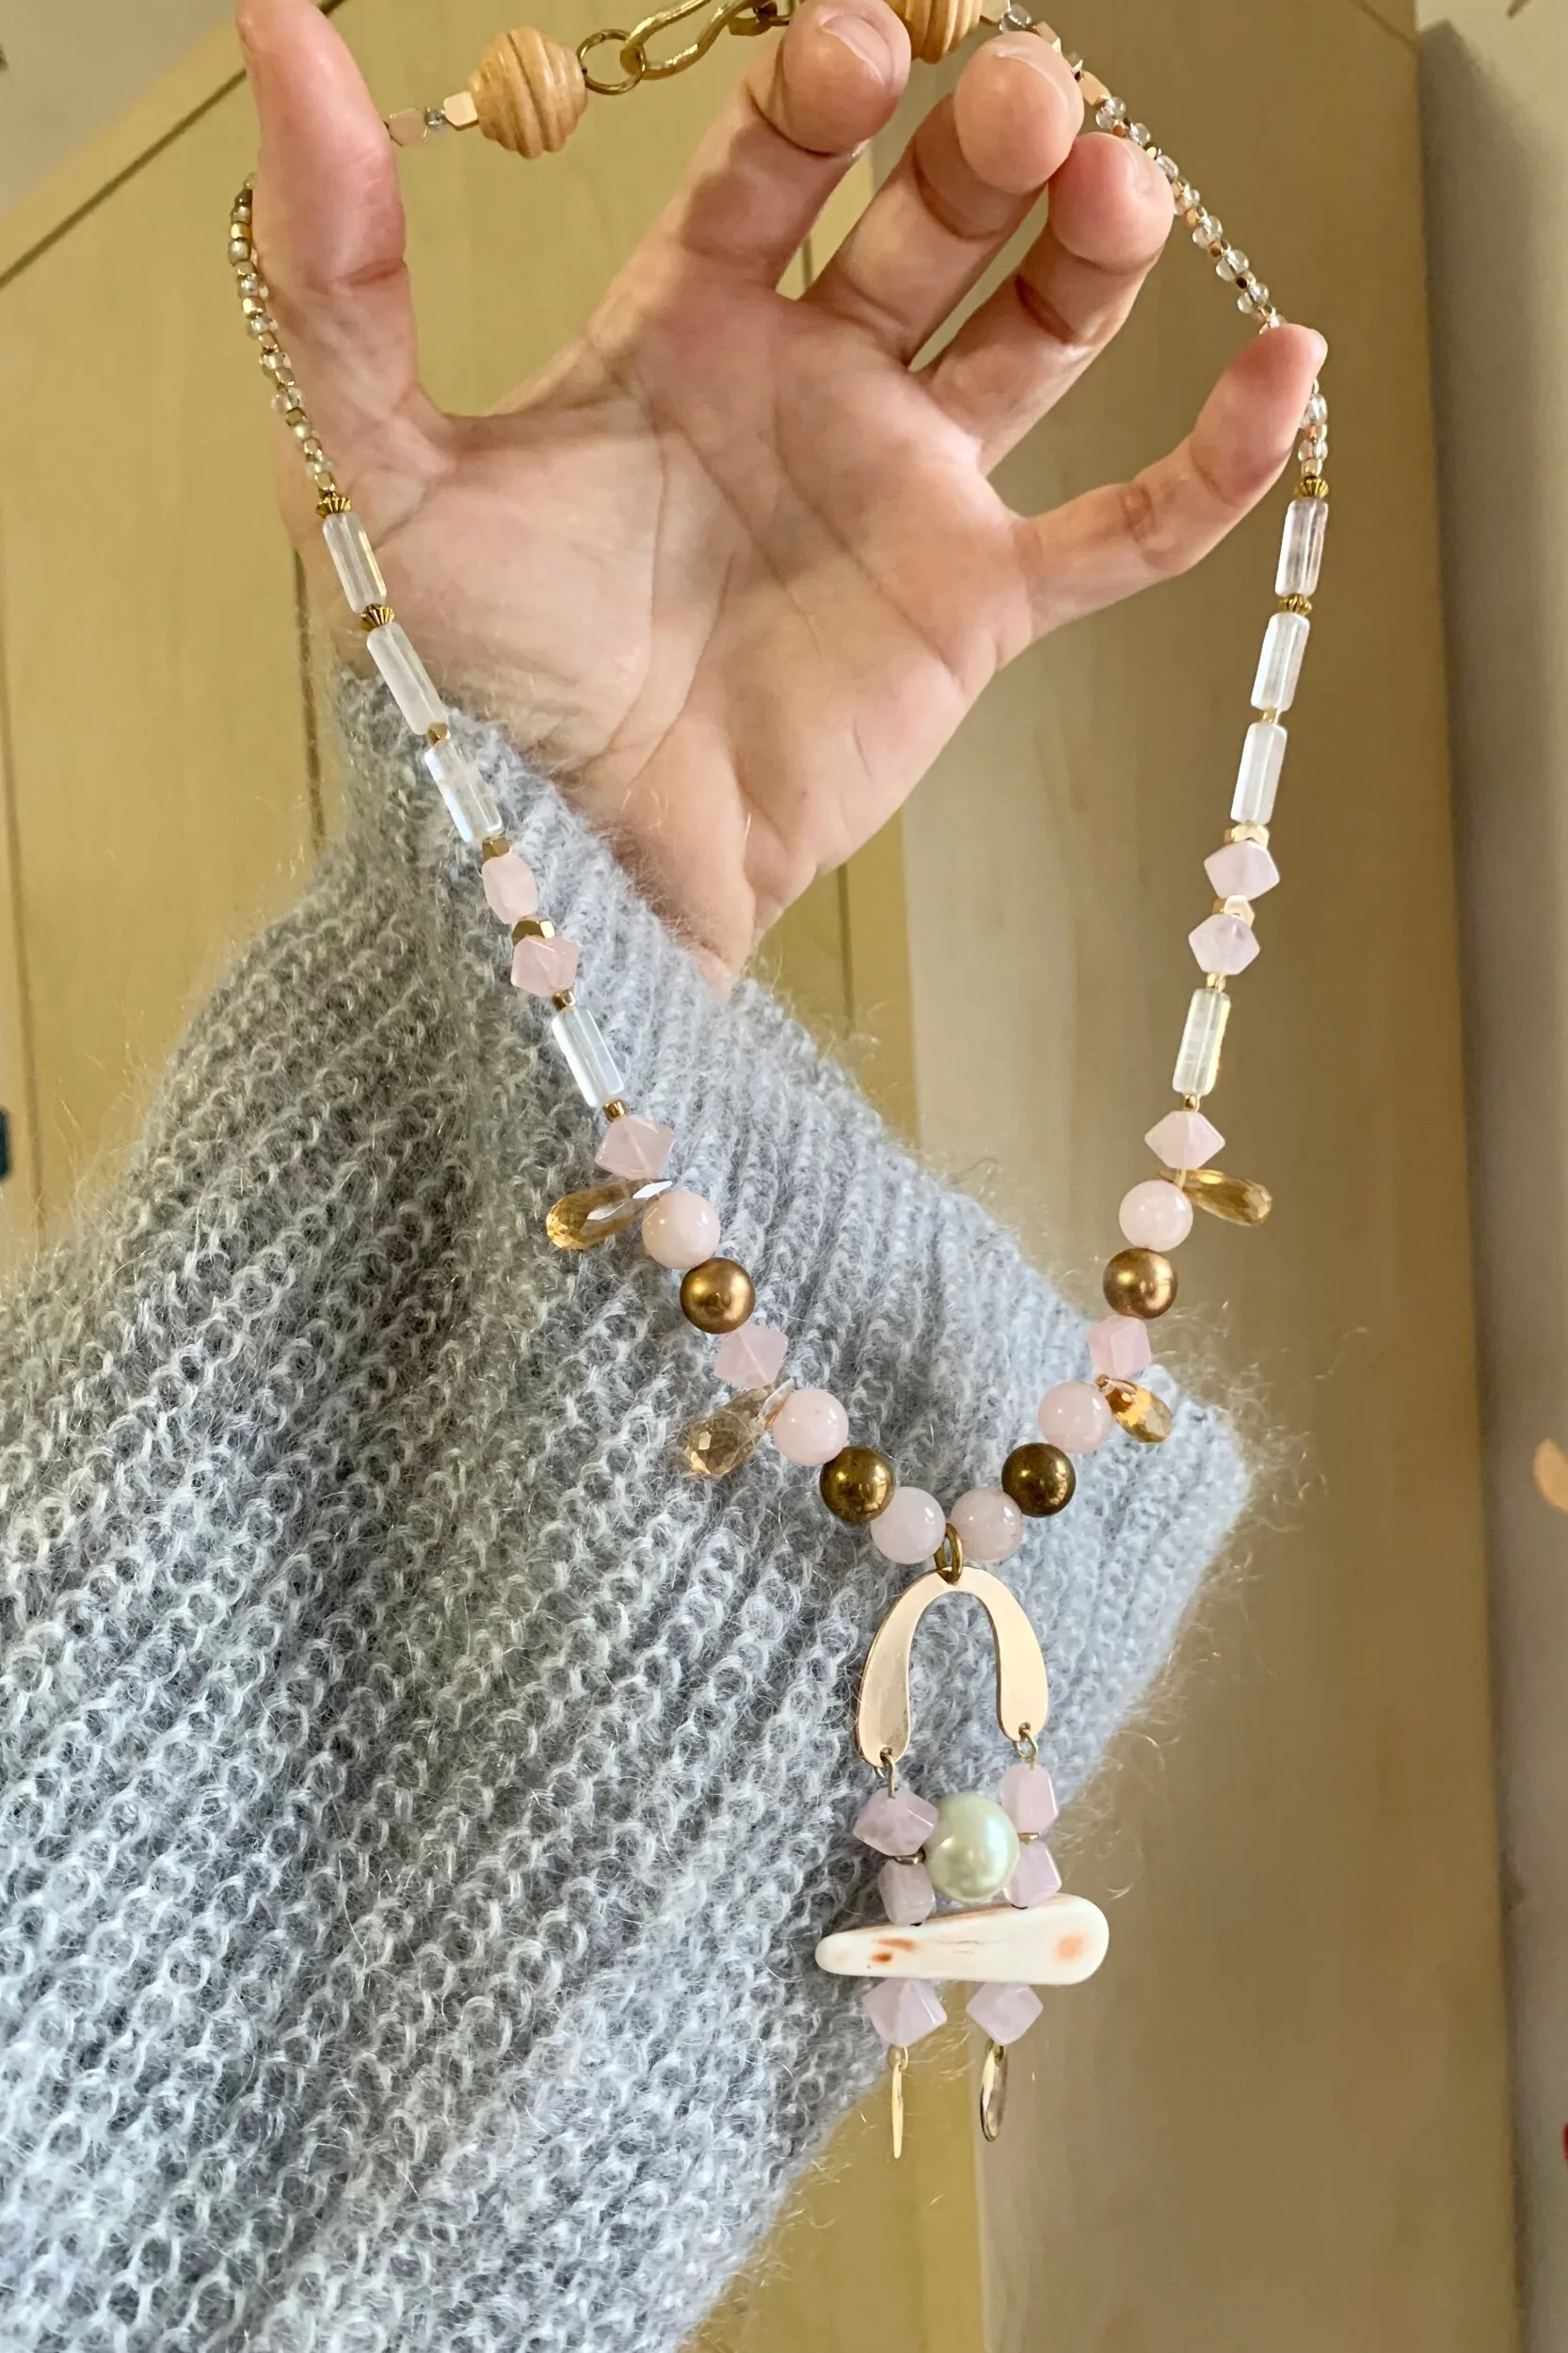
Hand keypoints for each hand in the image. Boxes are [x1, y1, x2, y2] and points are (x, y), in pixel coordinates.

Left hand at [240, 0, 1323, 979]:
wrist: (568, 867)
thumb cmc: (471, 684)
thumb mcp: (376, 462)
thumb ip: (334, 258)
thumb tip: (271, 21)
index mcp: (684, 325)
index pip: (782, 156)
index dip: (826, 84)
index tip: (856, 48)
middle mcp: (811, 386)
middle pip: (935, 215)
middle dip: (980, 140)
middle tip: (1012, 98)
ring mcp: (907, 492)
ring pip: (1042, 334)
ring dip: (1092, 246)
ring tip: (1109, 185)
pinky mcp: (976, 609)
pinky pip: (1127, 531)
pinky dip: (1218, 462)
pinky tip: (1288, 365)